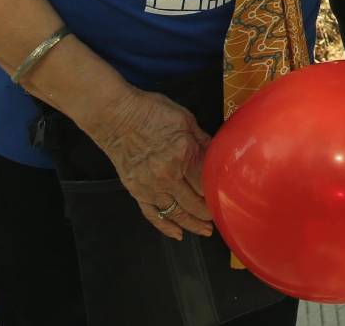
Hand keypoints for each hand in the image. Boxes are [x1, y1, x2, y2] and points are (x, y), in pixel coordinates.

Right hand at [85, 86, 215, 238]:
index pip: (207, 182)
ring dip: (192, 224)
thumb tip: (219, 154)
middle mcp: (169, 175)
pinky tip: (177, 234)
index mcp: (184, 154)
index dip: (219, 192)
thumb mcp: (186, 120)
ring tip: (205, 230)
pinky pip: (153, 215)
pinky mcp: (137, 191)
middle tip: (220, 217)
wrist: (116, 116)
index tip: (228, 199)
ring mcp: (151, 186)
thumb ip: (203, 140)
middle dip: (209, 213)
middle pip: (195, 203)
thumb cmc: (151, 112)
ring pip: (176, 213)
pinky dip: (165, 226)